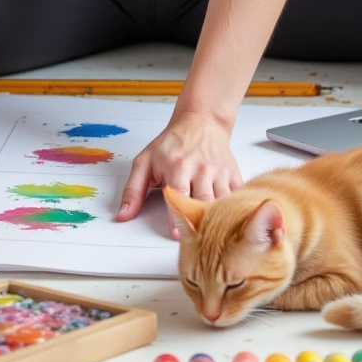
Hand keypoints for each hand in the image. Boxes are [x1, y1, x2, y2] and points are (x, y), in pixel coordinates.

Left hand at [116, 111, 241, 235]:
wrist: (201, 121)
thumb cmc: (172, 143)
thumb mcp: (145, 161)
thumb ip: (133, 190)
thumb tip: (123, 215)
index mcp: (177, 166)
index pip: (179, 195)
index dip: (178, 218)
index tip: (176, 235)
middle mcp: (201, 168)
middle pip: (204, 202)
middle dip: (200, 223)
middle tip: (195, 239)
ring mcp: (220, 172)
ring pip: (223, 203)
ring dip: (217, 220)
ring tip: (211, 233)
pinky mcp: (234, 174)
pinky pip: (238, 197)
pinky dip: (235, 211)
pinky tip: (228, 220)